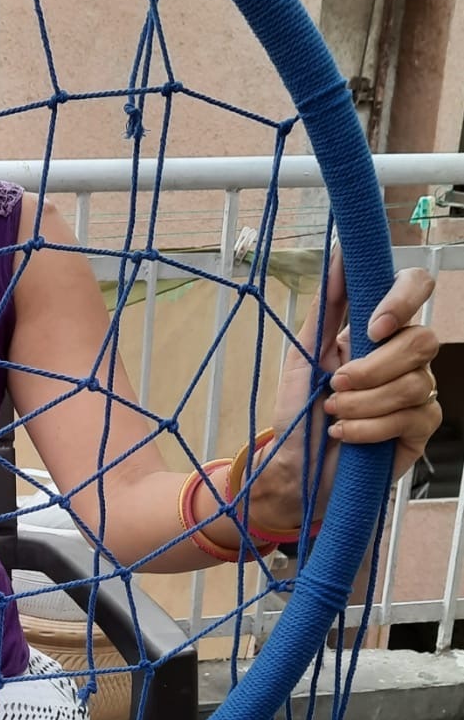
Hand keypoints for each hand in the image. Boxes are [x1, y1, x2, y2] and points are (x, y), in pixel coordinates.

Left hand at [257, 254, 439, 524]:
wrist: (297, 465)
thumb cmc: (299, 408)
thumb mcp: (303, 353)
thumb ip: (325, 306)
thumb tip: (340, 254)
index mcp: (377, 331)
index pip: (415, 289)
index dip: (402, 300)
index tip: (372, 327)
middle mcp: (405, 357)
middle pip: (422, 341)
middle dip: (372, 368)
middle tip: (336, 385)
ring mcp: (417, 392)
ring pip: (413, 384)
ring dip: (362, 403)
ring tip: (332, 413)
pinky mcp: (420, 429)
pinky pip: (411, 418)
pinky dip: (369, 427)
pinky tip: (344, 434)